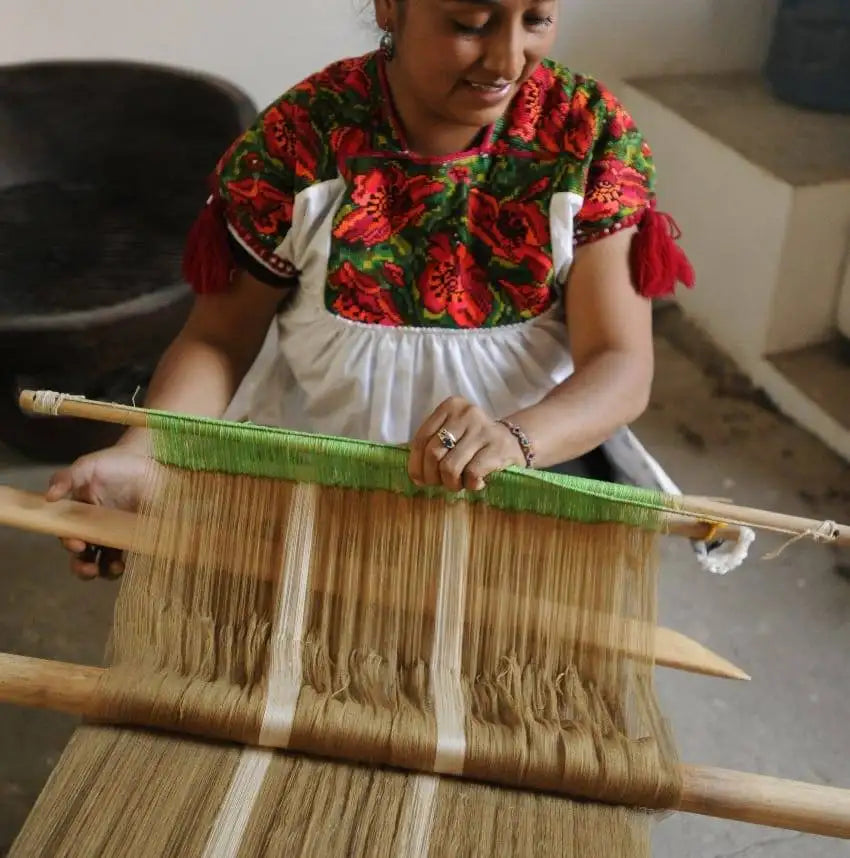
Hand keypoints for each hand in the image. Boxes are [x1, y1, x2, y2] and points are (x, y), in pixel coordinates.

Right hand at [46, 445, 151, 579]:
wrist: (147, 459)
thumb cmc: (113, 463)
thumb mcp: (87, 466)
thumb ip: (66, 478)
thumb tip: (48, 497)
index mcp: (80, 515)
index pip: (69, 536)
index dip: (70, 544)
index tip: (79, 545)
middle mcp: (97, 528)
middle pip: (85, 556)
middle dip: (83, 568)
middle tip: (90, 569)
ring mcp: (118, 533)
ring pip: (107, 561)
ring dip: (106, 571)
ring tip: (115, 568)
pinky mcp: (139, 535)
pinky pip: (132, 555)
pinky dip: (131, 563)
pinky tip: (132, 561)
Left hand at [408, 397, 525, 492]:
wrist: (514, 441)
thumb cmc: (474, 442)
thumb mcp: (453, 434)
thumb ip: (432, 445)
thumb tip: (415, 474)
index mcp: (450, 406)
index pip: (421, 438)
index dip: (416, 464)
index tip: (419, 479)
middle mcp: (466, 413)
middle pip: (433, 453)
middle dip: (432, 476)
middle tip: (439, 483)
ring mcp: (482, 429)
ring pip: (450, 467)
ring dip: (451, 483)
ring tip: (458, 484)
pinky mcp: (497, 447)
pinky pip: (471, 474)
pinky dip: (470, 484)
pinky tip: (476, 483)